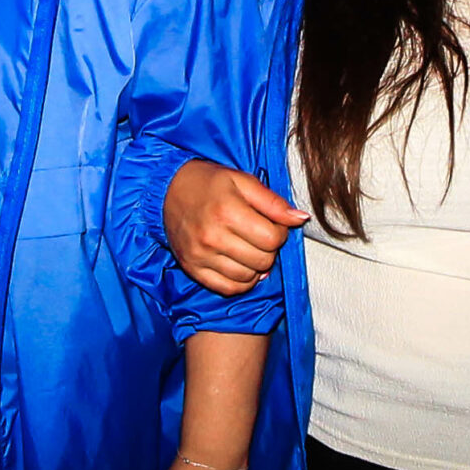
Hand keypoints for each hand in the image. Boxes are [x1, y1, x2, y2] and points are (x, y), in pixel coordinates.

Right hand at [164, 160, 306, 295]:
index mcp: (227, 211)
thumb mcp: (243, 181)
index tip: (271, 223)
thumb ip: (273, 202)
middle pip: (263, 260)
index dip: (280, 232)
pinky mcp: (193, 269)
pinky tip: (240, 264)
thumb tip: (301, 219)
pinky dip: (241, 281)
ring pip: (248, 278)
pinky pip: (228, 288)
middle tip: (259, 234)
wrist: (168, 190)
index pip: (272, 239)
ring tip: (249, 248)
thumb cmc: (210, 183)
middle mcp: (212, 237)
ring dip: (256, 266)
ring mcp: (200, 256)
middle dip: (269, 249)